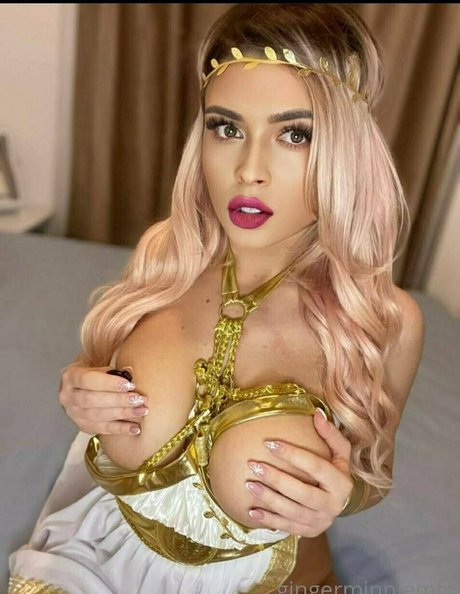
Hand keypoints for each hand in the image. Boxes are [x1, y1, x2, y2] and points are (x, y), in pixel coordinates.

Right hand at [59, 362, 148, 434]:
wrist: (85, 384)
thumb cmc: (95, 371)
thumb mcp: (100, 362)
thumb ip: (113, 366)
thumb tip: (129, 372)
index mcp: (71, 376)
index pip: (88, 380)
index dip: (109, 383)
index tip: (129, 385)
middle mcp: (68, 396)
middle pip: (92, 400)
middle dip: (118, 401)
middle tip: (138, 399)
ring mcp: (73, 413)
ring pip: (97, 416)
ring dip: (122, 414)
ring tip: (141, 411)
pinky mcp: (82, 425)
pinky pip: (102, 429)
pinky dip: (120, 429)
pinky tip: (135, 428)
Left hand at [245, 409, 352, 536]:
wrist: (338, 501)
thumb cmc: (335, 470)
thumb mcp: (340, 452)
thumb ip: (330, 433)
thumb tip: (317, 414)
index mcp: (341, 483)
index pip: (315, 466)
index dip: (292, 454)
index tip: (269, 442)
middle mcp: (333, 505)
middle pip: (302, 492)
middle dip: (277, 479)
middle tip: (255, 465)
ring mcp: (321, 521)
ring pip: (292, 511)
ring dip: (268, 498)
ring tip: (249, 483)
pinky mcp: (308, 532)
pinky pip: (286, 526)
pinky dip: (268, 519)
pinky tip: (251, 510)